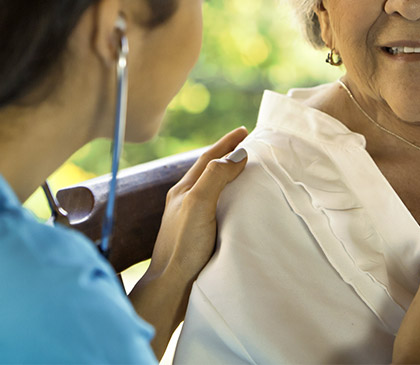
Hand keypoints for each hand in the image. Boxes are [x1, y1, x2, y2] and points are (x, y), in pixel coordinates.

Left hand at [128, 127, 248, 357]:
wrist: (172, 288)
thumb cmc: (183, 246)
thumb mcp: (198, 204)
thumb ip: (215, 177)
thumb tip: (237, 155)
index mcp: (183, 191)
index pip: (207, 158)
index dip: (226, 143)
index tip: (244, 130)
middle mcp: (185, 202)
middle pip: (208, 171)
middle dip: (227, 156)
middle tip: (248, 146)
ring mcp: (190, 220)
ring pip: (212, 190)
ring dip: (228, 178)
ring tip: (246, 172)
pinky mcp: (198, 237)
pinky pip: (216, 208)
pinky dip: (229, 200)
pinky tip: (237, 208)